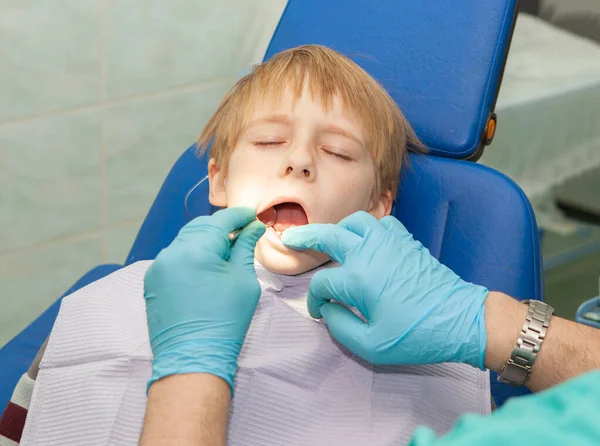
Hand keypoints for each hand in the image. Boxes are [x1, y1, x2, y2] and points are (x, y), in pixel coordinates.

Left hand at [144, 207, 265, 393]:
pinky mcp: (152, 281)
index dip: (239, 216)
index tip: (252, 215)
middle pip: (201, 226)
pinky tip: (205, 265)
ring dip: (205, 239)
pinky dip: (191, 254)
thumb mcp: (243, 281)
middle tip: (242, 231)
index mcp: (197, 250)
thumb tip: (252, 228)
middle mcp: (172, 252)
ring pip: (185, 240)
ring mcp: (159, 266)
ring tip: (224, 249)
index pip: (221, 221)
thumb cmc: (225, 321)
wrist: (192, 358)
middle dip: (222, 226)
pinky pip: (174, 256)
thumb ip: (245, 248)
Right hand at [282, 211, 487, 368]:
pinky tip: (366, 240)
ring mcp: (389, 242)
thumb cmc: (415, 335)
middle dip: (305, 237)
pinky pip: (381, 223)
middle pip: (328, 235)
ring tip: (330, 238)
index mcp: (358, 278)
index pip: (322, 284)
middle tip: (289, 238)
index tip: (319, 312)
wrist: (459, 319)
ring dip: (338, 228)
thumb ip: (339, 327)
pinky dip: (368, 228)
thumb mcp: (370, 346)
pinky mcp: (406, 240)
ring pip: (355, 221)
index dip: (314, 300)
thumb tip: (328, 309)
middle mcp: (369, 252)